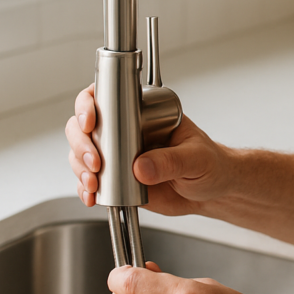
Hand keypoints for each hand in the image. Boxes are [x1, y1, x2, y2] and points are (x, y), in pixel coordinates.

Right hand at [65, 84, 233, 213]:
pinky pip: (92, 181)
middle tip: (95, 162)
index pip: (108, 97)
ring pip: (82, 153)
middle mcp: (126, 130)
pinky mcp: (117, 179)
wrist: (213, 192)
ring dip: (80, 168)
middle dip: (82, 143)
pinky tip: (92, 196)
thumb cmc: (211, 164)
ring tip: (94, 183)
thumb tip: (141, 167)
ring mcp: (118, 155)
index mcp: (145, 113)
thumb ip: (172, 161)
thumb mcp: (197, 159)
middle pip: (84, 126)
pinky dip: (86, 189)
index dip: (89, 105)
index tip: (90, 122)